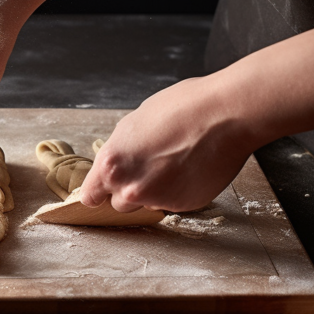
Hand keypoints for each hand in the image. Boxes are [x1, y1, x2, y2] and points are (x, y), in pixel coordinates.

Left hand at [78, 77, 258, 212]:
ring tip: (172, 164)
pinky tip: (188, 168)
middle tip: (148, 167)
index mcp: (111, 164)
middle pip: (118, 204)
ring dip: (153, 192)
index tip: (105, 189)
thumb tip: (119, 163)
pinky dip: (177, 191)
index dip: (99, 191)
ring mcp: (158, 199)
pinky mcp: (184, 205)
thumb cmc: (180, 108)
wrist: (224, 115)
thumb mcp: (133, 124)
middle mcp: (130, 188)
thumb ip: (120, 151)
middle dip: (129, 189)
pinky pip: (172, 203)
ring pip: (146, 205)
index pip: (90, 196)